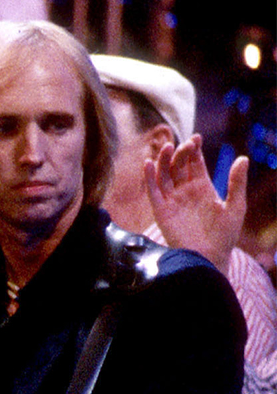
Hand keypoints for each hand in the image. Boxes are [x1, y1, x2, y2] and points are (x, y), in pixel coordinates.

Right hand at [144, 134, 249, 268]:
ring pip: (164, 174)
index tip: (196, 138)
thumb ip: (236, 182)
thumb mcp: (236, 206)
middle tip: (186, 144)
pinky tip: (150, 164)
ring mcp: (172, 200)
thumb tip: (243, 158)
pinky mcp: (161, 210)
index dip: (194, 149)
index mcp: (202, 187)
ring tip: (167, 147)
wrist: (210, 256)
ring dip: (163, 160)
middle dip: (180, 152)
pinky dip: (149, 177)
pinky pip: (153, 191)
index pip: (194, 163)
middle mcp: (185, 191)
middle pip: (178, 165)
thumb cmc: (225, 234)